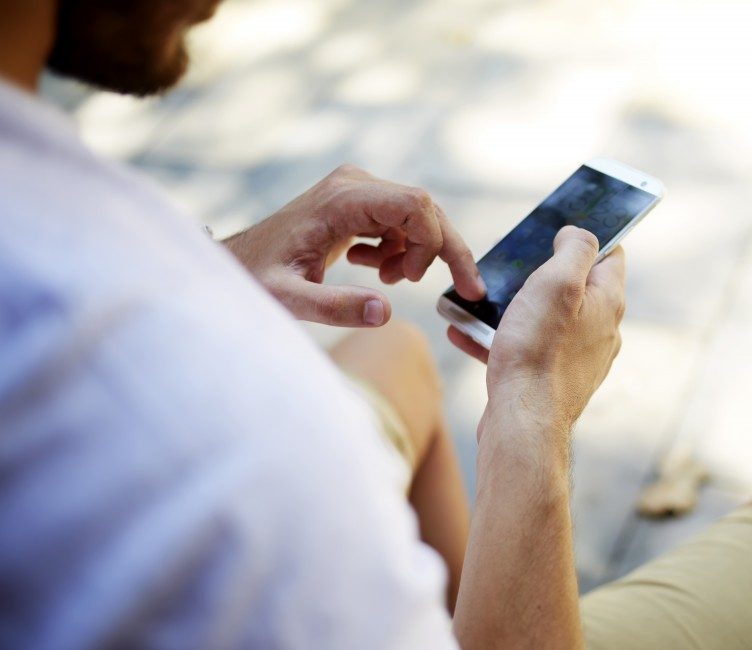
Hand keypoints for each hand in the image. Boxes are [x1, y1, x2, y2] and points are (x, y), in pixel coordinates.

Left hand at [224, 164, 485, 326]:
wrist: (236, 262)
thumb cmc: (256, 278)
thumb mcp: (288, 298)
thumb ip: (333, 307)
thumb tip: (382, 311)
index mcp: (342, 200)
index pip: (415, 206)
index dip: (439, 243)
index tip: (437, 284)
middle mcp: (355, 184)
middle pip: (425, 208)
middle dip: (445, 251)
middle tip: (464, 290)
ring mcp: (357, 190)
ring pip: (417, 216)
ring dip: (416, 253)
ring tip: (385, 280)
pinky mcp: (357, 201)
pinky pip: (400, 221)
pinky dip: (400, 250)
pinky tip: (369, 266)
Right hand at [448, 226, 624, 435]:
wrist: (522, 420)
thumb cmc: (538, 351)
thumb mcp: (558, 282)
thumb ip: (575, 249)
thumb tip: (578, 234)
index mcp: (607, 303)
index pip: (611, 255)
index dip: (587, 238)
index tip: (557, 232)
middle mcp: (600, 331)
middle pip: (576, 288)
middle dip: (542, 274)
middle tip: (512, 267)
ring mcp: (577, 359)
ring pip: (546, 320)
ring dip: (514, 308)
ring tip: (481, 302)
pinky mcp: (552, 381)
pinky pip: (526, 350)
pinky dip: (498, 339)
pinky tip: (466, 333)